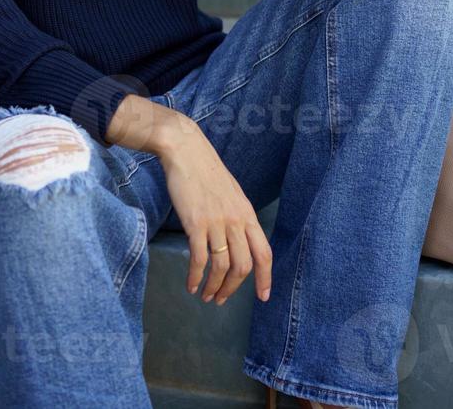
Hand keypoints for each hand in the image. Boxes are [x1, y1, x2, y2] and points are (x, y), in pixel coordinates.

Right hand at [156, 120, 272, 305]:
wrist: (186, 151)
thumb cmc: (206, 172)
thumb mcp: (231, 194)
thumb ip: (237, 217)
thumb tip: (238, 240)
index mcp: (247, 214)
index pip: (264, 253)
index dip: (266, 278)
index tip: (263, 297)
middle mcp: (236, 221)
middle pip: (243, 266)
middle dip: (233, 289)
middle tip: (221, 300)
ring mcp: (216, 222)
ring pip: (221, 267)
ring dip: (214, 287)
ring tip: (205, 296)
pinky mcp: (196, 223)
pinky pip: (199, 258)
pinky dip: (195, 276)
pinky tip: (190, 284)